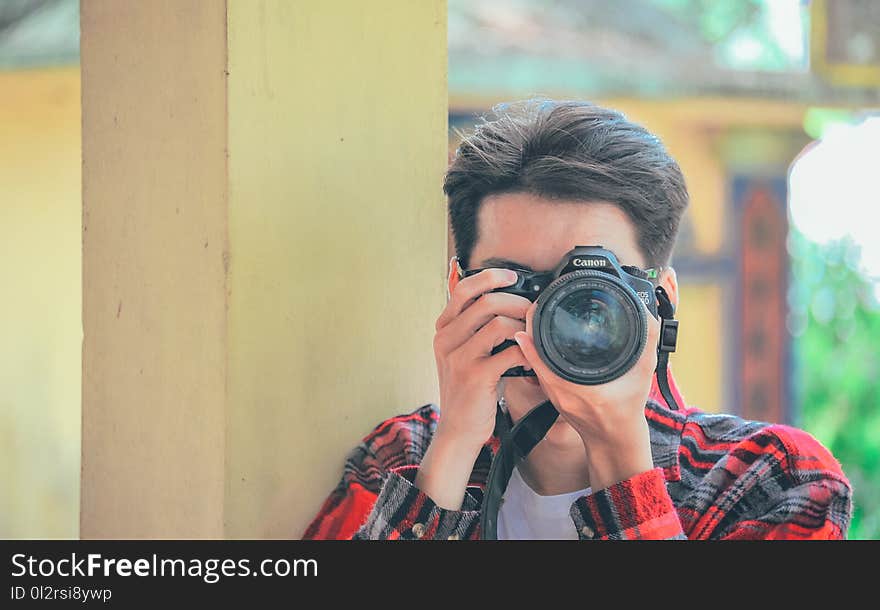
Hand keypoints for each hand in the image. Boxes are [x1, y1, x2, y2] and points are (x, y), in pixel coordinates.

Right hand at [432, 266, 531, 448]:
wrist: (458, 428)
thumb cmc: (468, 389)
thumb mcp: (463, 353)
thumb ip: (475, 328)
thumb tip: (507, 300)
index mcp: (443, 329)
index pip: (463, 289)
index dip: (490, 277)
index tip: (512, 276)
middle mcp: (446, 339)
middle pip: (486, 302)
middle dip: (517, 302)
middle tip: (532, 312)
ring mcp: (459, 357)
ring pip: (498, 322)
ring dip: (523, 326)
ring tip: (532, 336)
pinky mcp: (474, 375)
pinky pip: (509, 351)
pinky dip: (526, 352)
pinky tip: (532, 358)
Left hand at [513, 300, 657, 489]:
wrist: (615, 441)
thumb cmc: (628, 410)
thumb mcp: (643, 373)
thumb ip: (647, 341)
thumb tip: (647, 312)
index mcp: (581, 387)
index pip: (545, 352)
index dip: (537, 328)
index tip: (538, 307)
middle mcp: (561, 391)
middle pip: (533, 352)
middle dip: (532, 326)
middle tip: (537, 305)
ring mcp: (553, 395)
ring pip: (532, 360)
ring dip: (532, 338)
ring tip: (538, 316)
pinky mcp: (551, 396)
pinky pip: (537, 369)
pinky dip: (536, 352)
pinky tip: (540, 338)